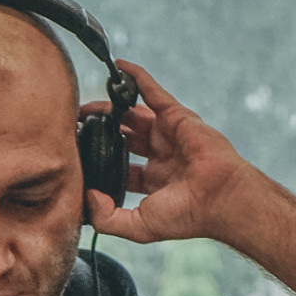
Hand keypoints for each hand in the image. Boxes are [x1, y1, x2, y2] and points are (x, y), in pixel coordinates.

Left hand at [83, 62, 254, 244]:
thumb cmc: (188, 216)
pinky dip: (137, 78)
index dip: (99, 162)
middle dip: (99, 131)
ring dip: (110, 106)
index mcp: (153, 182)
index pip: (120, 168)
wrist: (221, 198)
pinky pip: (153, 92)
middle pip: (123, 137)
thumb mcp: (140, 227)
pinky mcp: (177, 116)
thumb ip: (108, 218)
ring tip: (84, 103)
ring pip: (133, 114)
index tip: (75, 157)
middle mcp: (161, 156)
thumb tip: (87, 198)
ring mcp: (169, 134)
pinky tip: (119, 67)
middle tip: (73, 125)